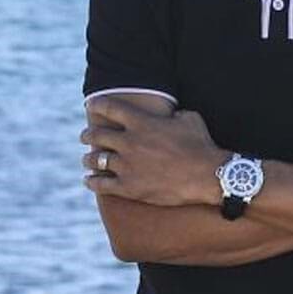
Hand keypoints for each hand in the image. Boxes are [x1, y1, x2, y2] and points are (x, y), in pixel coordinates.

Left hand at [80, 98, 229, 206]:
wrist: (207, 175)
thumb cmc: (201, 144)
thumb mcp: (188, 118)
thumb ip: (171, 114)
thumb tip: (169, 114)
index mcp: (142, 122)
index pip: (109, 108)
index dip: (96, 105)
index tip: (91, 106)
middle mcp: (129, 142)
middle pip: (96, 135)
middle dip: (87, 135)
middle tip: (85, 136)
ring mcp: (128, 166)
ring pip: (96, 160)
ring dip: (88, 159)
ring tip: (87, 160)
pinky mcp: (129, 188)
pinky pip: (101, 185)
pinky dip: (92, 181)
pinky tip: (89, 180)